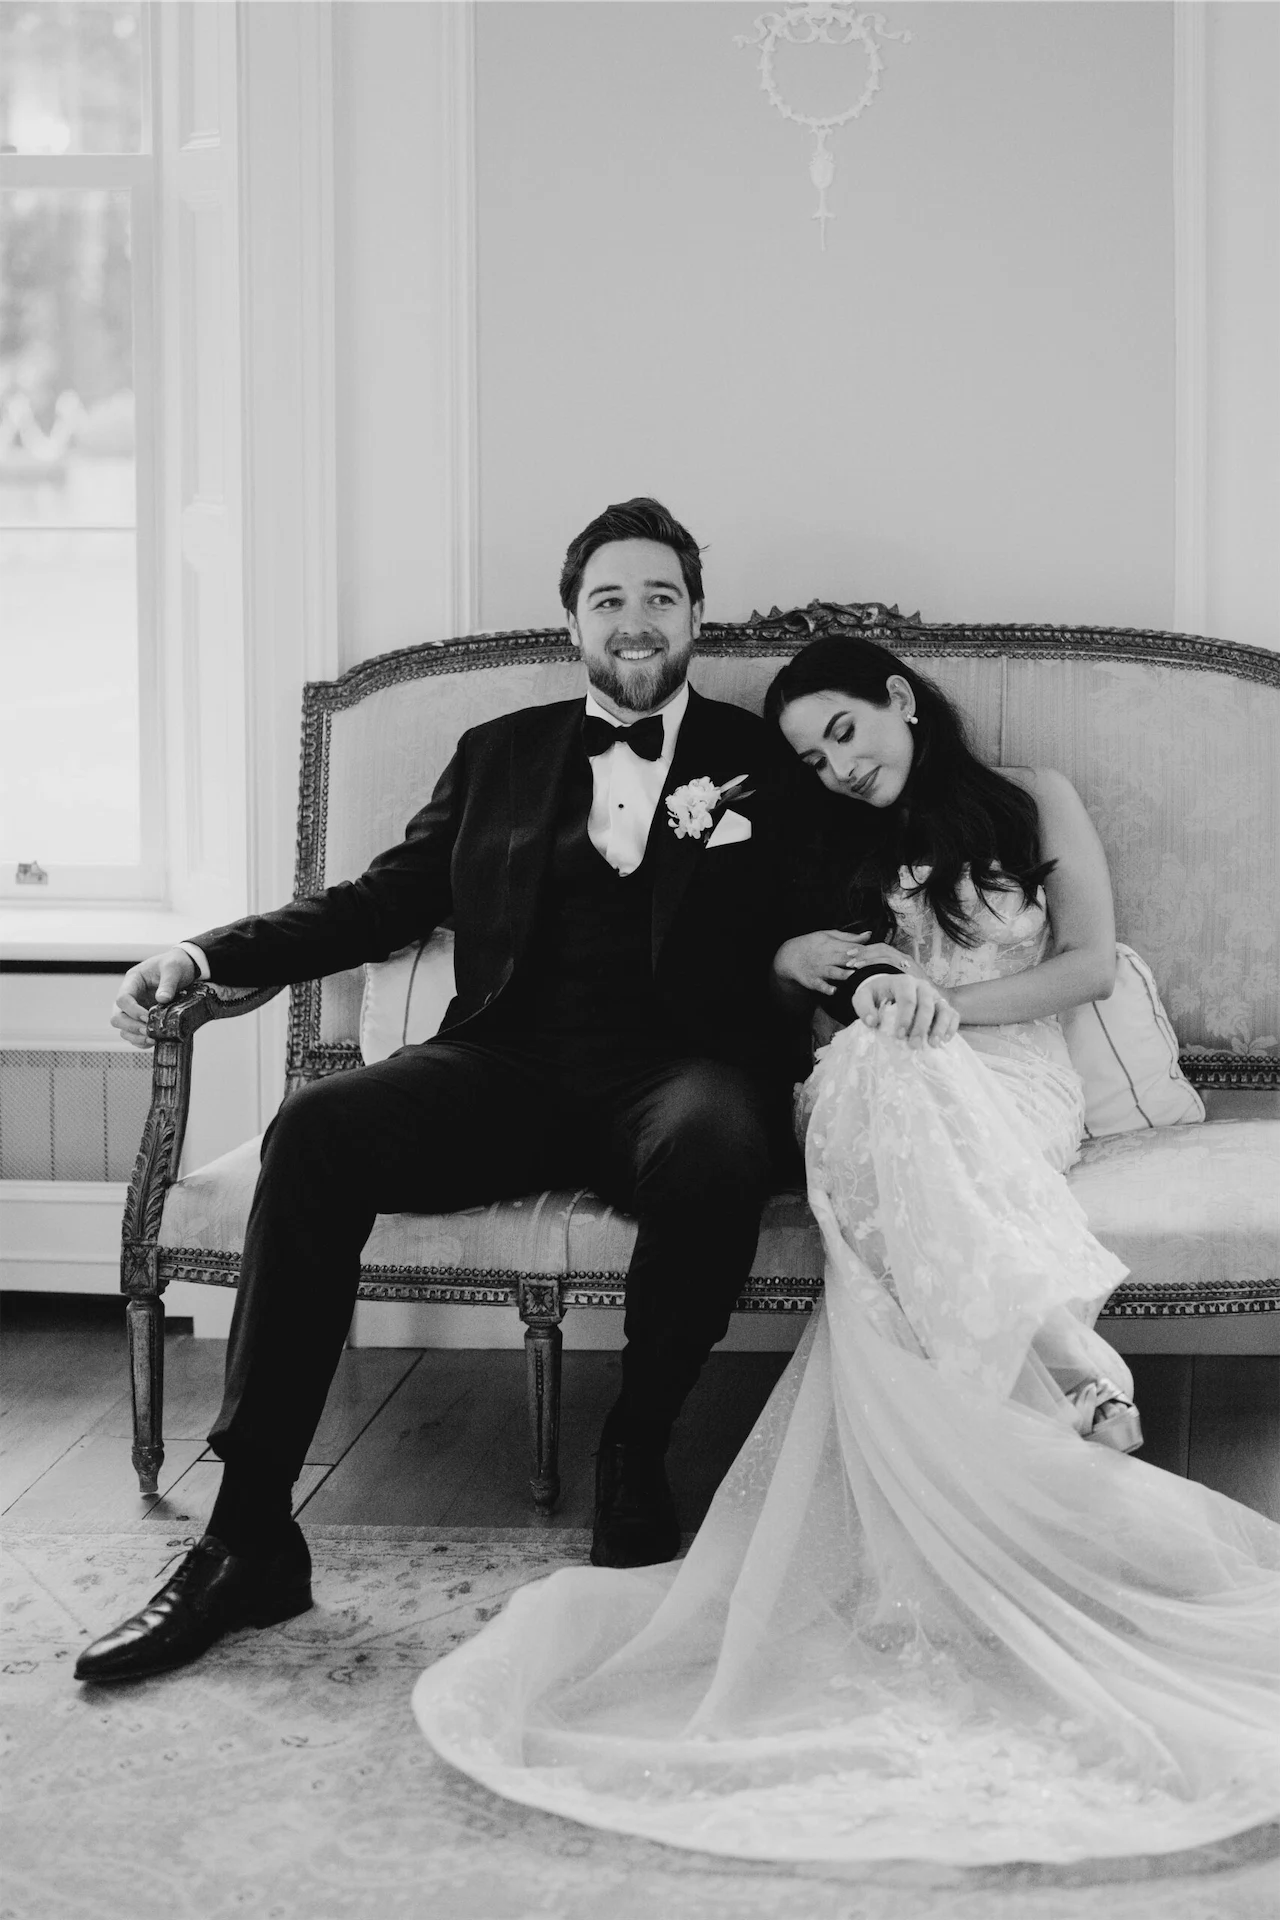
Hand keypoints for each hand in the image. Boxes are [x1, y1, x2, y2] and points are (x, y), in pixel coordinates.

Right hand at [111, 947, 198, 1047]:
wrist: (185, 967)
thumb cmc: (176, 964)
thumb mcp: (173, 968)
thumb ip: (168, 983)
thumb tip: (162, 999)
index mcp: (133, 981)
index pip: (122, 999)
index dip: (133, 1011)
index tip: (148, 1017)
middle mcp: (131, 996)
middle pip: (117, 1017)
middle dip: (131, 1027)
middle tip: (149, 1031)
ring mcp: (136, 1009)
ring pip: (124, 1029)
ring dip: (136, 1037)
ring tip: (153, 1039)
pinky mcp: (143, 1019)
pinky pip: (135, 1034)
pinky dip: (142, 1041)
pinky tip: (154, 1041)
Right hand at [772, 930, 905, 996]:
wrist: (790, 956)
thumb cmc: (813, 944)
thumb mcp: (828, 936)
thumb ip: (849, 937)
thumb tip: (869, 934)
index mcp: (831, 944)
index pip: (850, 947)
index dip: (862, 951)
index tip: (876, 955)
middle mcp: (826, 957)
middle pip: (843, 959)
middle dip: (856, 962)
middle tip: (870, 966)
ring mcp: (819, 970)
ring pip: (833, 972)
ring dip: (843, 974)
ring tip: (853, 976)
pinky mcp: (813, 981)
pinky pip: (820, 985)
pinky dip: (826, 988)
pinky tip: (834, 991)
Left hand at [851, 971, 959, 1048]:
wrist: (889, 990)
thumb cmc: (877, 995)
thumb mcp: (863, 997)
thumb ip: (863, 1007)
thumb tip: (873, 1022)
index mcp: (903, 982)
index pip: (907, 998)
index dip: (905, 1017)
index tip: (899, 1036)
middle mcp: (922, 987)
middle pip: (927, 1005)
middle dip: (921, 1026)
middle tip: (913, 1045)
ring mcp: (935, 996)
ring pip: (944, 1009)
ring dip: (940, 1027)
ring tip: (933, 1044)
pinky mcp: (943, 1005)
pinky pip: (953, 1015)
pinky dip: (951, 1027)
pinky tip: (944, 1041)